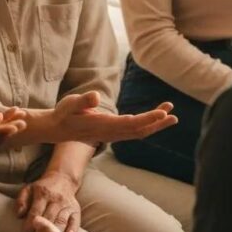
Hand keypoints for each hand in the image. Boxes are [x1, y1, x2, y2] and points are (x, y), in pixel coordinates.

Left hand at [16, 171, 80, 231]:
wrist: (63, 178)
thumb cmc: (42, 188)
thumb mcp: (28, 188)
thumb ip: (21, 201)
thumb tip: (18, 215)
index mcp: (42, 194)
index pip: (34, 213)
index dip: (28, 228)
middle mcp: (56, 200)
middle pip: (47, 220)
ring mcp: (67, 205)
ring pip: (60, 222)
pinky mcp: (76, 210)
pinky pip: (75, 222)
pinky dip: (71, 231)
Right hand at [45, 92, 177, 144]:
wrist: (59, 129)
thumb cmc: (65, 113)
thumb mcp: (70, 104)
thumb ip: (83, 101)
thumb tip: (96, 96)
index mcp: (103, 125)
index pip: (130, 124)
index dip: (147, 119)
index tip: (162, 113)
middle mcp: (111, 133)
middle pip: (139, 131)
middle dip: (157, 122)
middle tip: (173, 113)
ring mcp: (113, 134)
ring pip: (139, 132)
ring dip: (155, 124)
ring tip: (171, 114)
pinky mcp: (114, 132)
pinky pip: (134, 131)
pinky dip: (147, 124)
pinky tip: (156, 118)